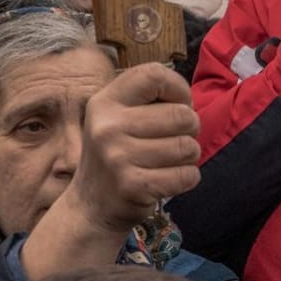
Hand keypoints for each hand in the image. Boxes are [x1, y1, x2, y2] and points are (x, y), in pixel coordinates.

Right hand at [66, 63, 200, 233]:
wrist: (90, 205)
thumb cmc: (114, 155)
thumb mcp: (114, 118)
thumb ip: (144, 101)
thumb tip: (186, 98)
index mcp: (104, 102)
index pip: (153, 74)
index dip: (177, 88)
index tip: (176, 104)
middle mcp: (107, 126)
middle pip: (182, 115)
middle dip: (189, 129)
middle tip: (172, 139)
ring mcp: (118, 156)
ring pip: (188, 147)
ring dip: (188, 157)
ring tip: (166, 161)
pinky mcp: (134, 185)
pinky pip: (187, 175)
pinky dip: (186, 178)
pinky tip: (166, 179)